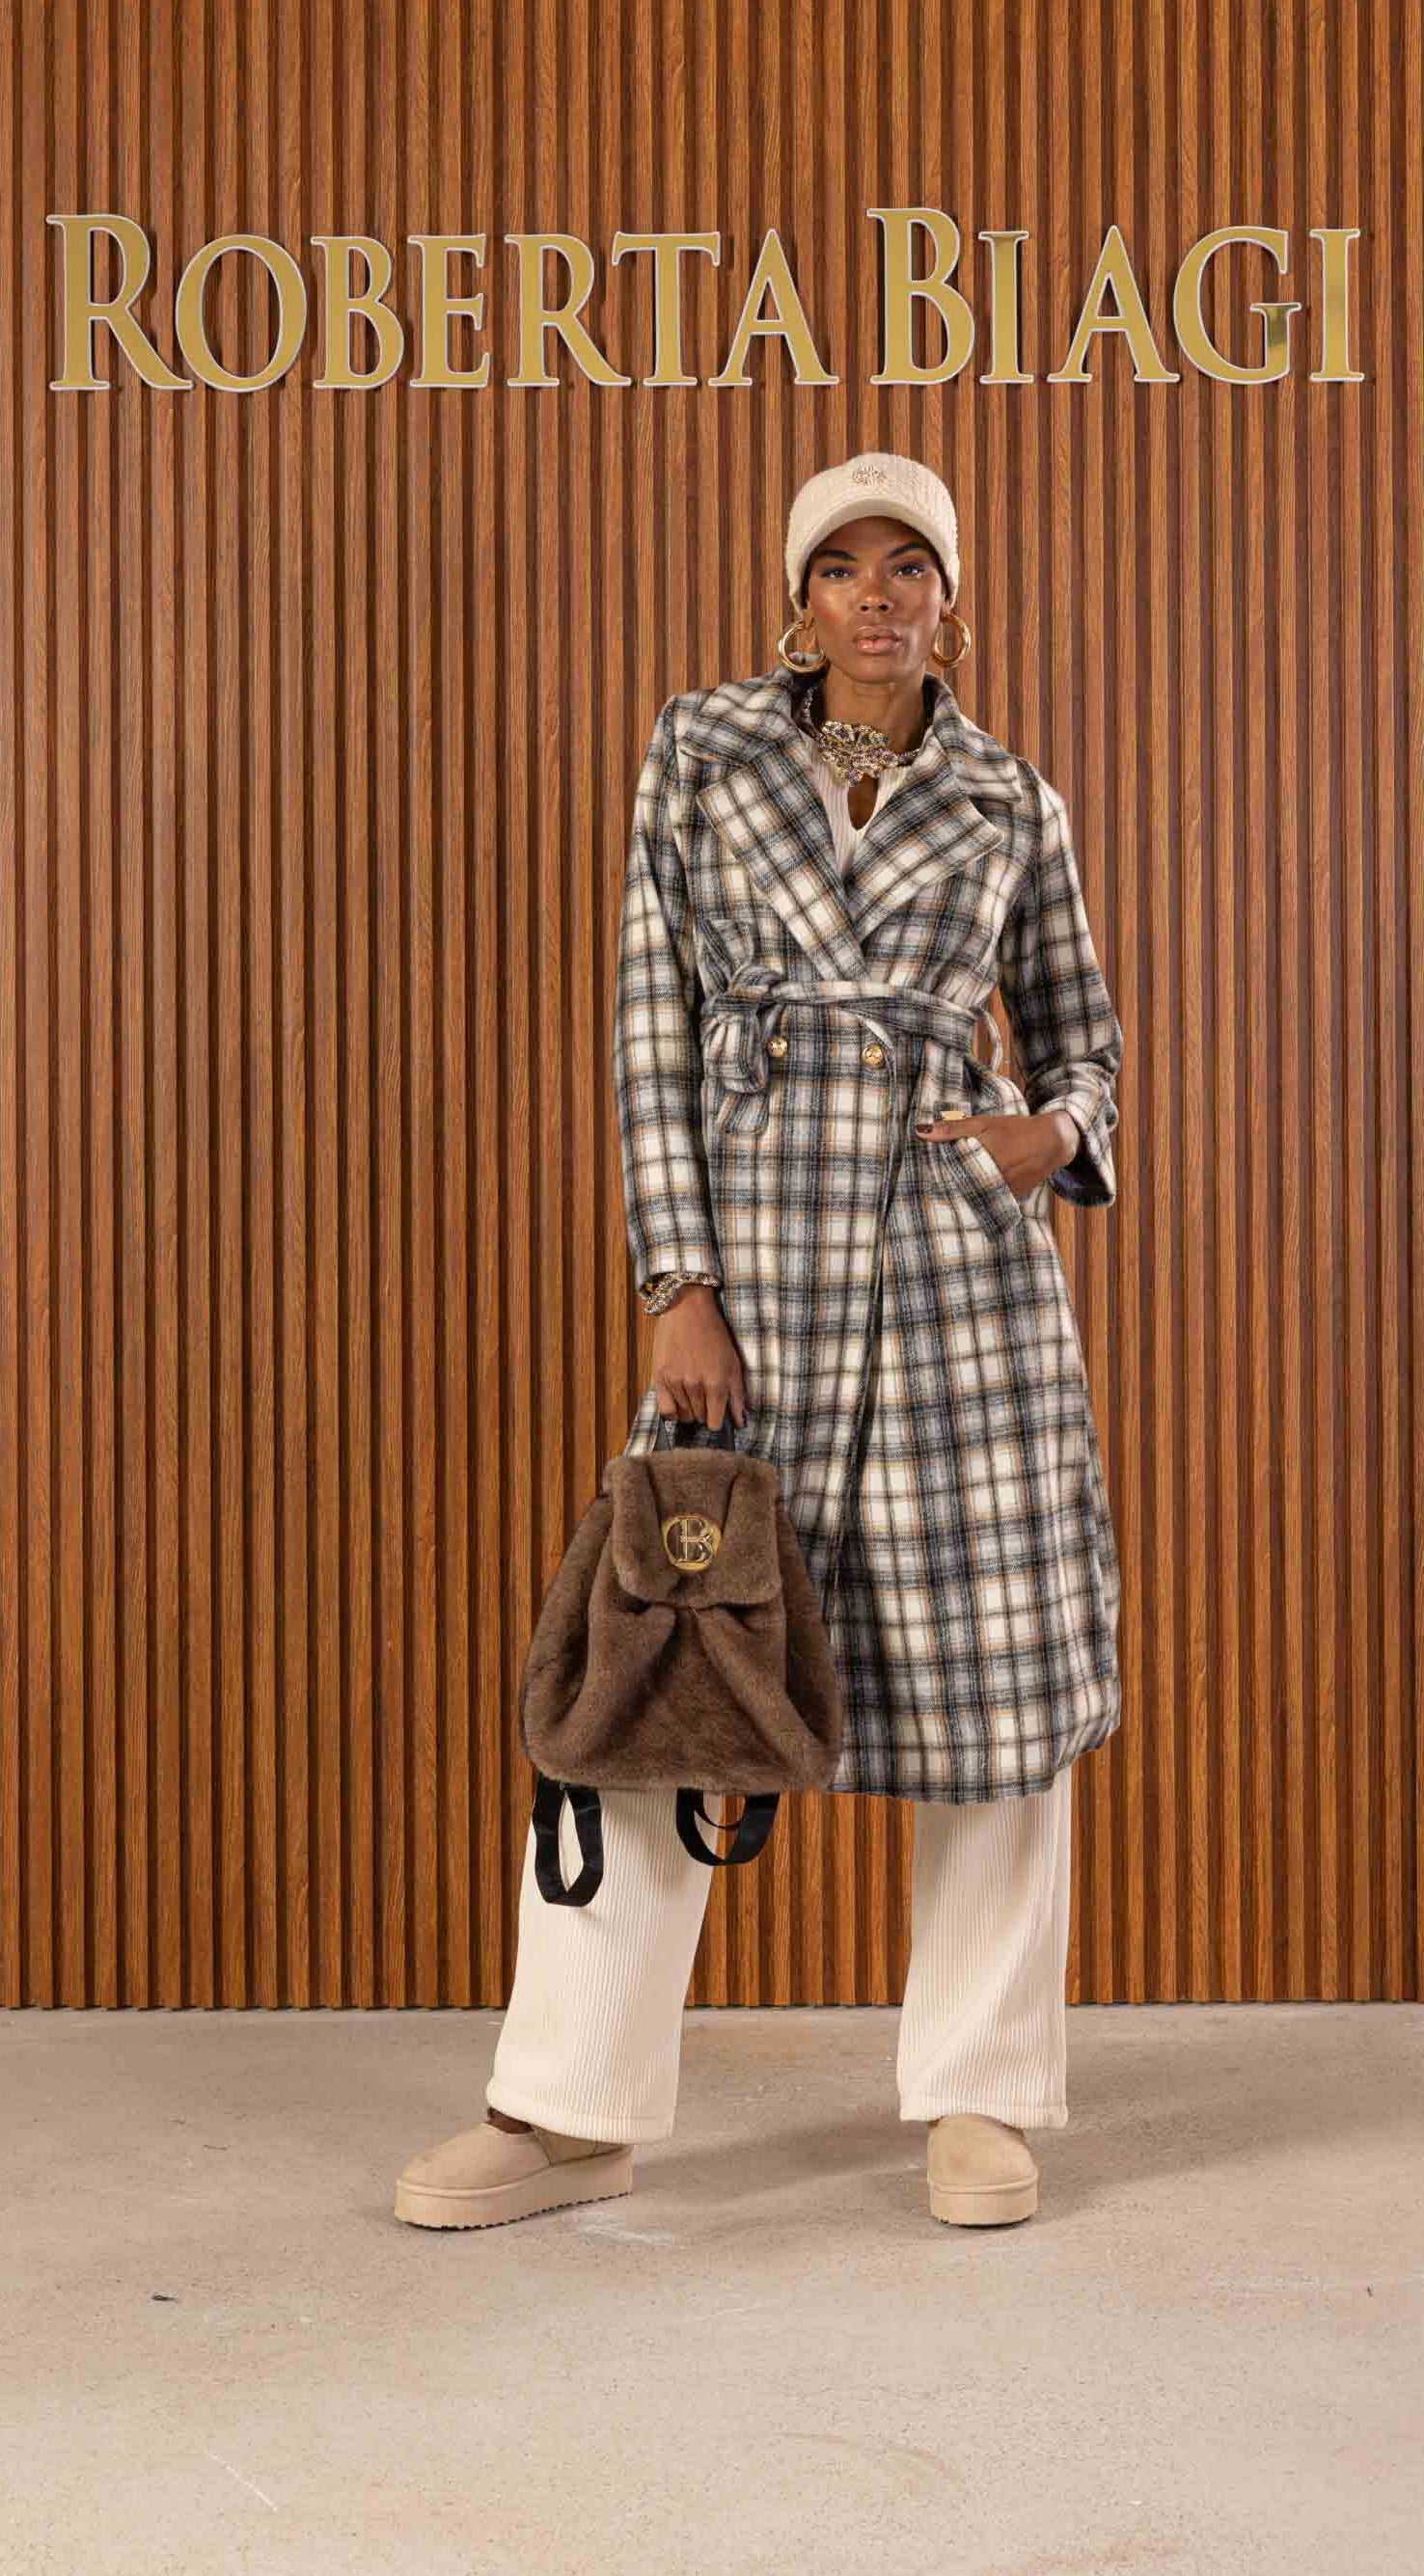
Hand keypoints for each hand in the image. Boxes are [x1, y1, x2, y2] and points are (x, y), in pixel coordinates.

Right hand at [650, 1284, 747, 1431]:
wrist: (687, 1309)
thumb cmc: (713, 1334)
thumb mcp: (733, 1362)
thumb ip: (738, 1395)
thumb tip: (740, 1422)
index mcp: (717, 1384)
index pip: (715, 1423)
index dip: (717, 1421)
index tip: (717, 1414)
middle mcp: (696, 1386)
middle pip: (699, 1419)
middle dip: (704, 1412)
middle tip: (705, 1396)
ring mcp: (676, 1383)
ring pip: (683, 1415)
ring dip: (689, 1409)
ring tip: (692, 1391)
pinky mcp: (659, 1377)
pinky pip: (664, 1410)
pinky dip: (672, 1410)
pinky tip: (678, 1400)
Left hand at [913, 1108, 1077, 1201]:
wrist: (1051, 1142)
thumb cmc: (1015, 1130)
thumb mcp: (983, 1124)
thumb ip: (952, 1129)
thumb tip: (920, 1131)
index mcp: (980, 1165)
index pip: (949, 1178)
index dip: (937, 1180)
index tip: (926, 1182)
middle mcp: (992, 1183)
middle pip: (962, 1190)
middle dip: (950, 1188)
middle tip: (934, 1190)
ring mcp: (1003, 1193)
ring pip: (976, 1196)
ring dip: (966, 1193)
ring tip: (950, 1194)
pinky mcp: (1012, 1199)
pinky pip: (991, 1200)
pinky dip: (983, 1195)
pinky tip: (977, 1189)